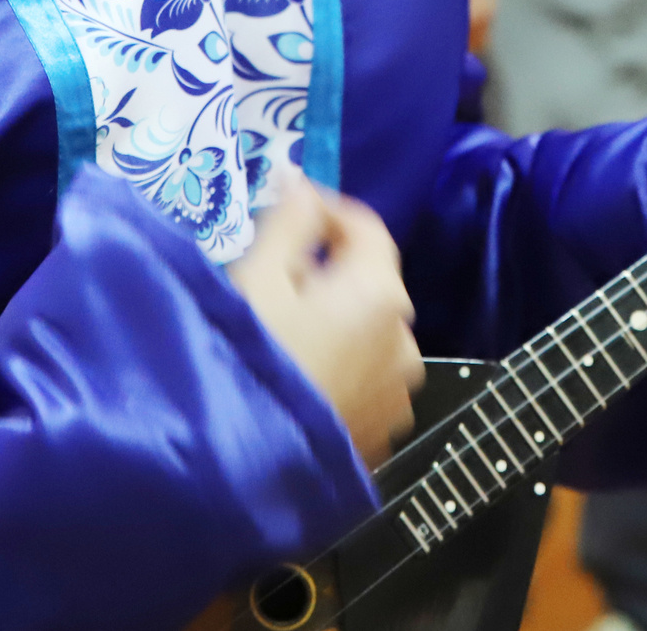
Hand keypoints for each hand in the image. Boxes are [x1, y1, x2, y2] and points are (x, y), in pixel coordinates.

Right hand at [226, 174, 424, 465]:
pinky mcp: (381, 436)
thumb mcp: (257, 278)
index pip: (367, 228)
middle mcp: (406, 341)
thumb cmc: (247, 360)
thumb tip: (303, 180)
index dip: (326, 212)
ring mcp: (398, 396)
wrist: (240, 467)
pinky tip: (296, 382)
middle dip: (329, 274)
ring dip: (337, 326)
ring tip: (281, 338)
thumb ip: (289, 222)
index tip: (285, 213)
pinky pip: (365, 384)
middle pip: (370, 286)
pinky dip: (341, 372)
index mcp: (381, 293)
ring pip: (369, 338)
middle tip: (271, 284)